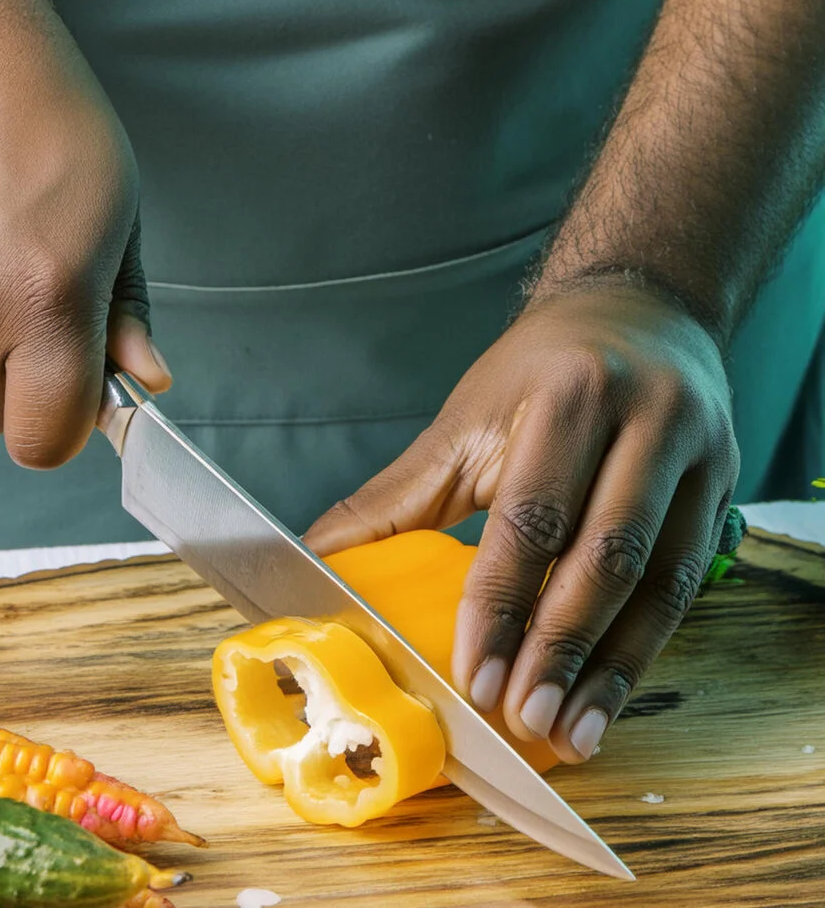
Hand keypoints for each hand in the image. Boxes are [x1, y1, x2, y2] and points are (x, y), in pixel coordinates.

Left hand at [305, 283, 738, 762]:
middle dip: (561, 649)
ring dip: (614, 667)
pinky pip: (689, 582)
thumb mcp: (465, 420)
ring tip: (574, 731)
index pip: (531, 518)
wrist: (638, 312)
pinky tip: (612, 688)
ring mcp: (700, 454)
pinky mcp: (724, 486)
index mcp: (570, 395)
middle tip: (525, 719)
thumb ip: (398, 497)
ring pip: (661, 581)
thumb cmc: (539, 369)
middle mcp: (648, 420)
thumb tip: (320, 559)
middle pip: (606, 555)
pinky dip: (646, 644)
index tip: (476, 679)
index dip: (499, 606)